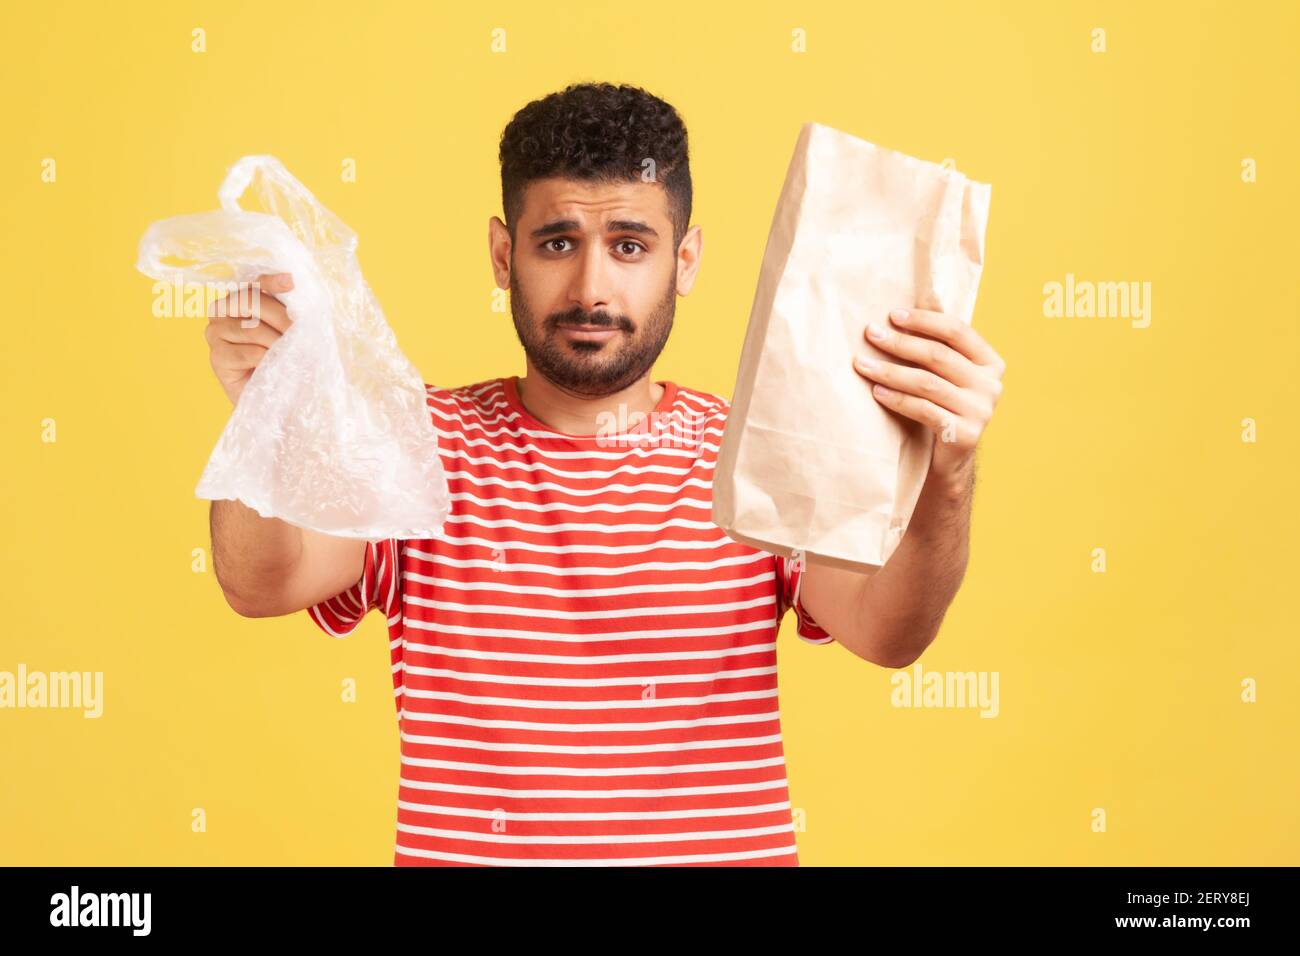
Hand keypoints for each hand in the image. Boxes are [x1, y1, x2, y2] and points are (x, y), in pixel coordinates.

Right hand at [204, 273, 294, 404]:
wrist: (278, 398)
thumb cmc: (284, 359)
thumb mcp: (287, 329)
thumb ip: (285, 307)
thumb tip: (291, 282)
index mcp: (239, 299)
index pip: (254, 283)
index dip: (271, 281)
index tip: (291, 281)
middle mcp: (222, 311)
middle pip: (250, 301)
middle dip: (281, 317)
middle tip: (301, 334)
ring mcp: (215, 333)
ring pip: (251, 328)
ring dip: (277, 343)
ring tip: (291, 355)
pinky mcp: (217, 357)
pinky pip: (248, 352)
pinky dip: (267, 360)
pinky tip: (273, 367)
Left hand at [852, 307, 1005, 482]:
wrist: (950, 460)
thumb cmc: (942, 408)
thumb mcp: (947, 377)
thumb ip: (938, 350)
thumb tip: (897, 314)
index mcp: (991, 362)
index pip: (957, 331)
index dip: (924, 320)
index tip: (892, 315)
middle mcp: (991, 385)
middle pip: (938, 356)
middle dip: (900, 342)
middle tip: (871, 334)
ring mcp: (981, 411)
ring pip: (927, 383)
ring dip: (890, 371)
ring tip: (862, 364)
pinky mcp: (965, 435)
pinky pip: (924, 410)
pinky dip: (897, 399)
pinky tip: (876, 391)